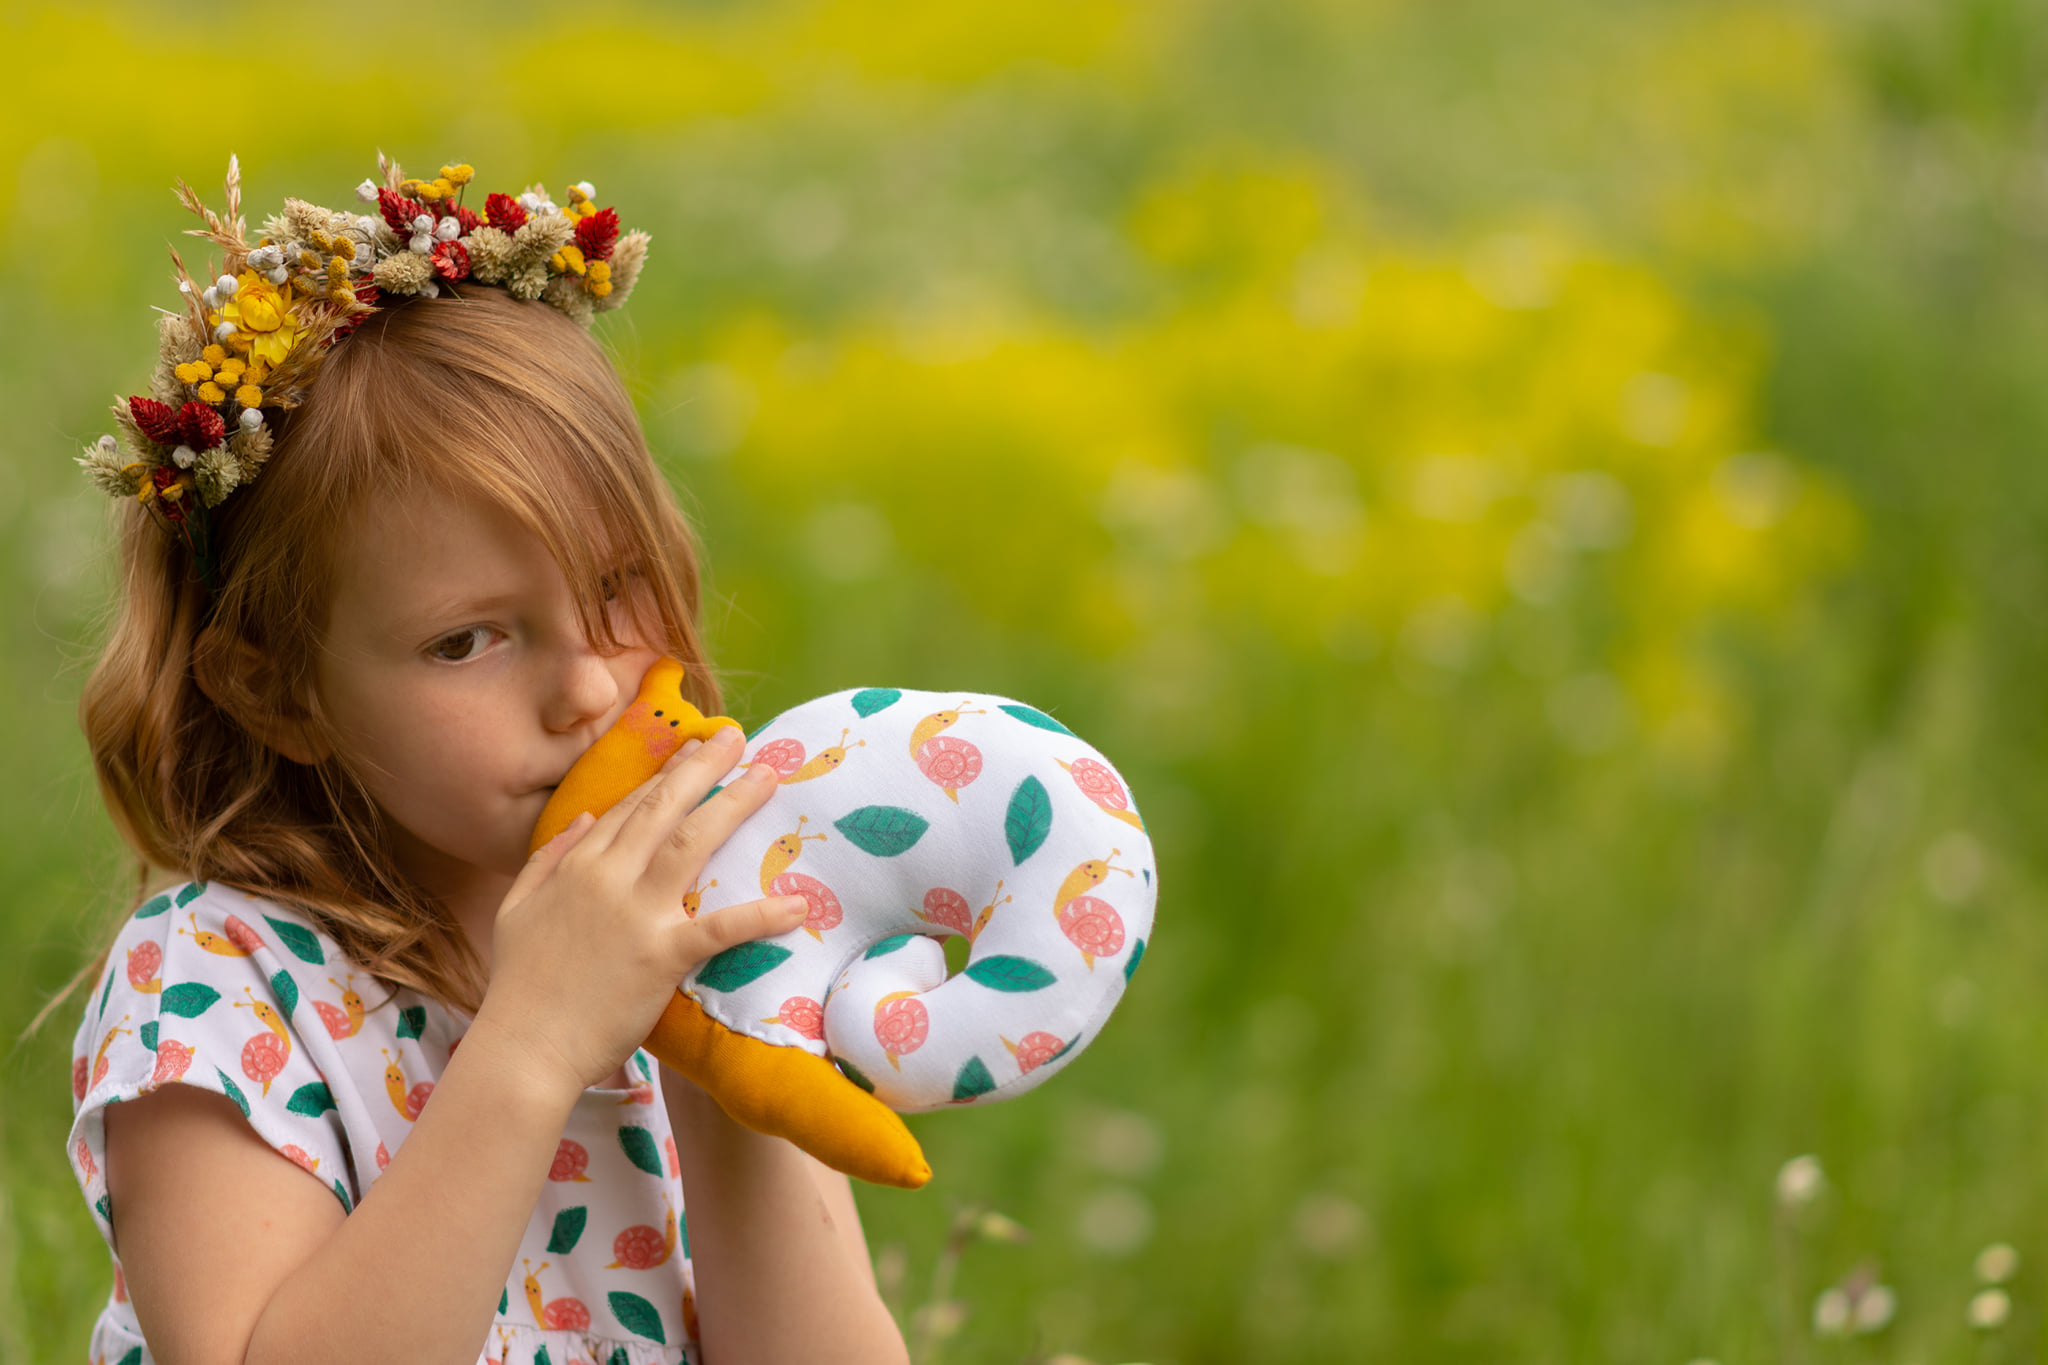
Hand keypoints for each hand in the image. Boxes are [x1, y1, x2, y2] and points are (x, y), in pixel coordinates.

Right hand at [471, 726, 807, 1102]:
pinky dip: (760, 915)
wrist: (524, 1048)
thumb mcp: (515, 909)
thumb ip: (547, 859)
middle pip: (663, 809)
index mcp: (577, 867)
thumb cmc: (519, 986)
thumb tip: (583, 816)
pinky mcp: (662, 955)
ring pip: (691, 843)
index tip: (693, 750)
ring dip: (733, 805)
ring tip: (767, 777)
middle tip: (737, 737)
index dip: (664, 776)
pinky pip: (720, 927)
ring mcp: (637, 913)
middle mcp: (608, 878)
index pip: (628, 808)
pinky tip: (797, 905)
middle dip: (703, 767)